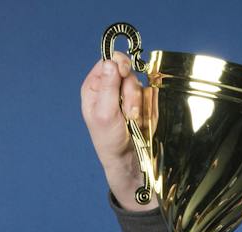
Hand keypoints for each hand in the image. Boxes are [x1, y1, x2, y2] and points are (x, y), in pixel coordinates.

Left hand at [80, 54, 155, 212]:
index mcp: (94, 86)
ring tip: (130, 119)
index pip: (107, 61)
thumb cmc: (110, 140)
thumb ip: (108, 87)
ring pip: (137, 84)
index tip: (123, 72)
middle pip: (126, 71)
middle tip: (125, 109)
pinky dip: (144, 108)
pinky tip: (137, 120)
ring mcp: (124, 95)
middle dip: (129, 90)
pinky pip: (146, 95)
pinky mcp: (138, 103)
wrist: (128, 160)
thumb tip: (110, 62)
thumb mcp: (104, 114)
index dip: (118, 64)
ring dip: (136, 102)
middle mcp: (108, 88)